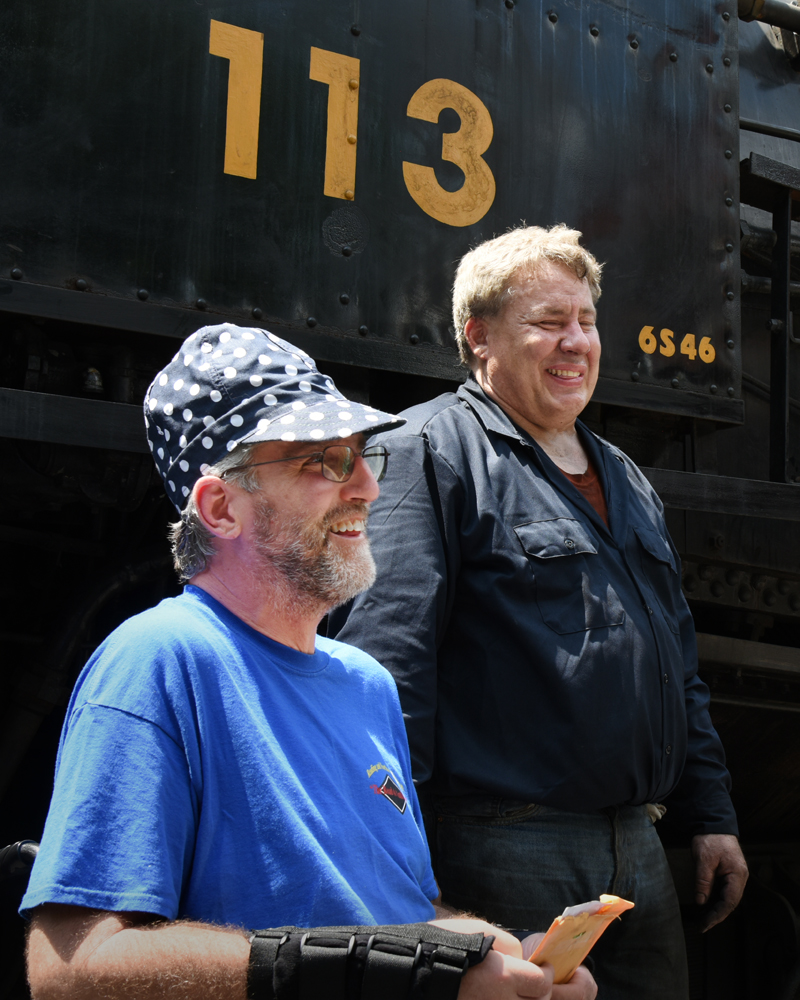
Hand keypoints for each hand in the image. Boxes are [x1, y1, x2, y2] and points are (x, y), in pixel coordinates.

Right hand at [430, 920, 596, 998]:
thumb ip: (512, 950)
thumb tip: (525, 962)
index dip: (549, 973)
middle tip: (571, 980)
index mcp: (503, 978)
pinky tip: (523, 996)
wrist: (412, 972)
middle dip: (561, 993)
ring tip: (545, 990)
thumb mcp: (483, 934)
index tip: (545, 966)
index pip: (543, 983)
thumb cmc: (445, 946)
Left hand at [692, 833, 748, 931]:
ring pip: (728, 898)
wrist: (713, 822)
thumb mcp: (704, 859)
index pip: (729, 902)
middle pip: (730, 903)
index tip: (705, 924)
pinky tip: (707, 906)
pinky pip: (725, 891)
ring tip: (704, 920)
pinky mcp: (729, 873)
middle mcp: (740, 877)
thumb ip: (703, 880)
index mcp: (737, 875)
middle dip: (717, 916)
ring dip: (717, 909)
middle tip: (703, 926)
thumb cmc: (710, 838)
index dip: (717, 915)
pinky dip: (716, 900)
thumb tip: (701, 901)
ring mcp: (735, 875)